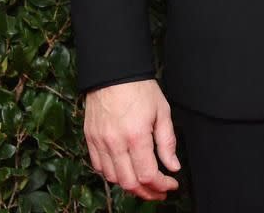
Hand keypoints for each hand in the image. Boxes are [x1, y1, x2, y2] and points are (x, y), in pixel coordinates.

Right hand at [84, 79, 179, 200]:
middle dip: (147, 192)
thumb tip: (173, 166)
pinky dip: (112, 175)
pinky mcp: (90, 139)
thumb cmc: (139, 88)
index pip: (148, 175)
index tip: (170, 184)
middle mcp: (116, 143)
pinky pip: (99, 167)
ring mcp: (100, 142)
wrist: (114, 71)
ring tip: (143, 182)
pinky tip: (123, 170)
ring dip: (129, 185)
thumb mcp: (162, 111)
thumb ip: (167, 141)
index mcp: (136, 136)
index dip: (161, 185)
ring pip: (113, 179)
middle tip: (158, 191)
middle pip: (129, 183)